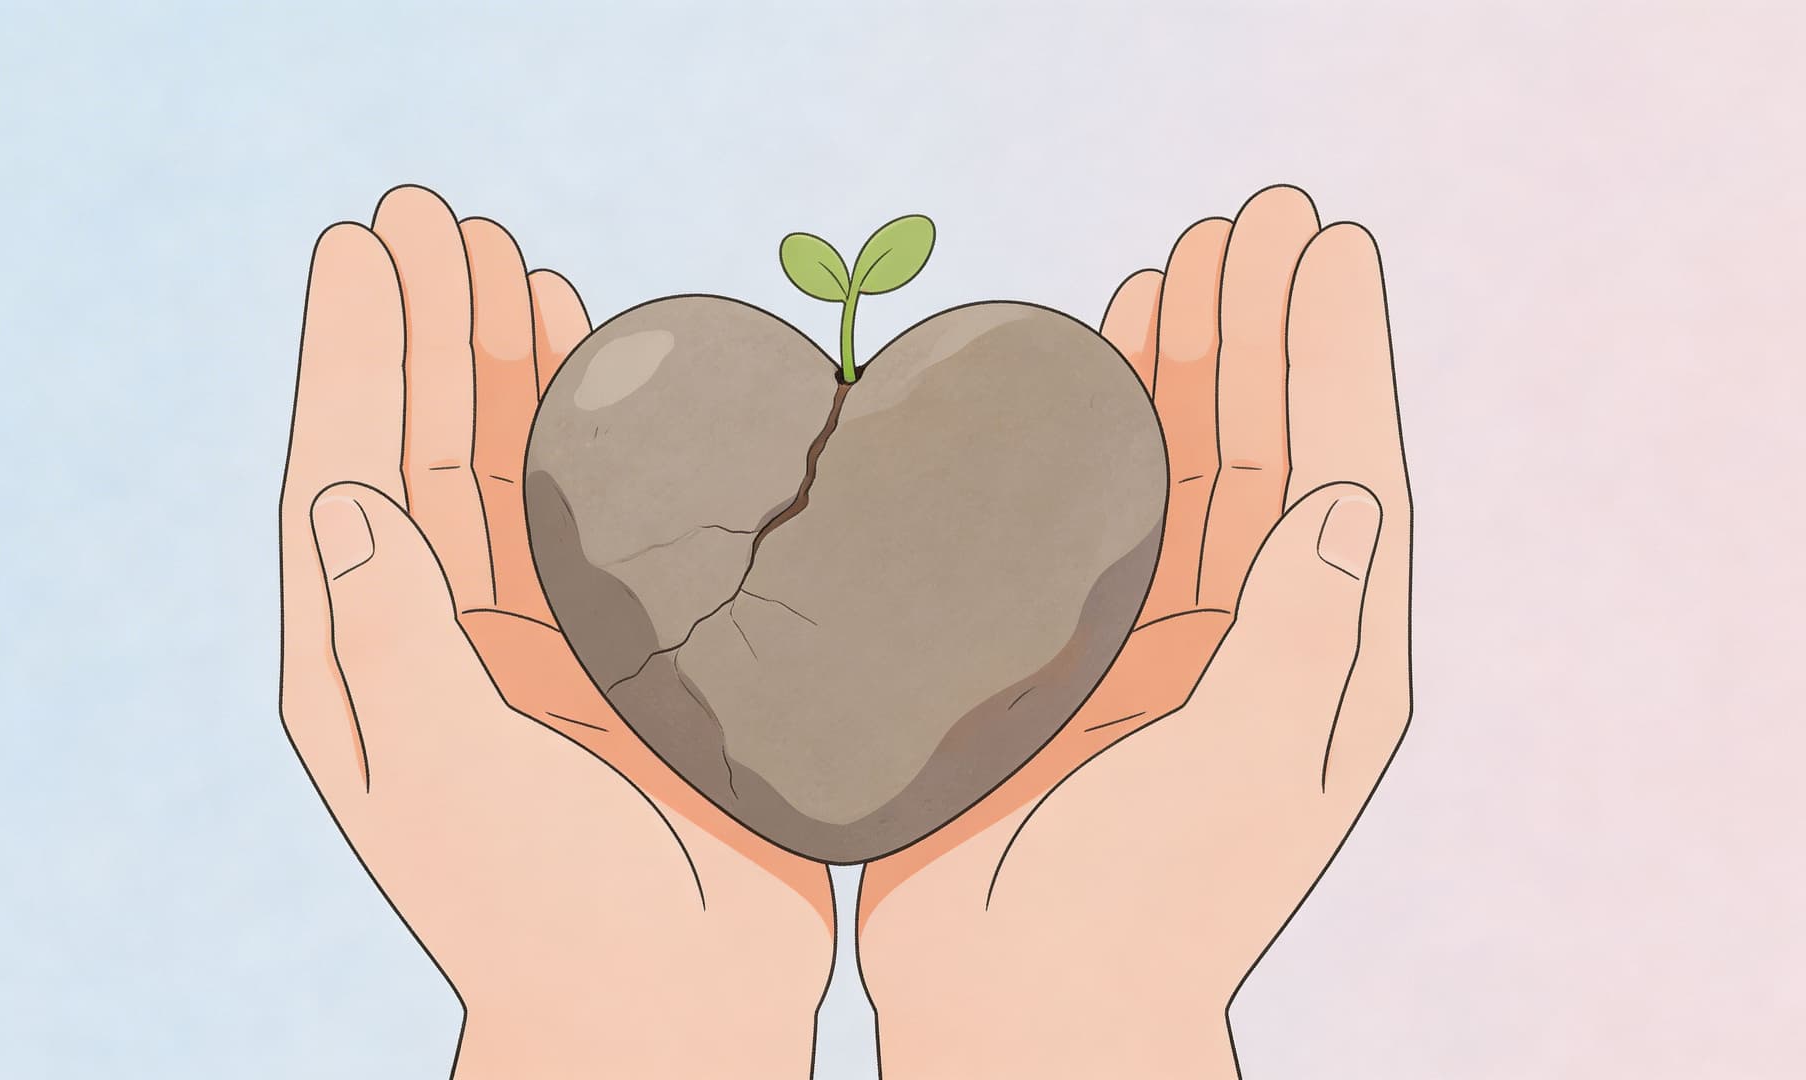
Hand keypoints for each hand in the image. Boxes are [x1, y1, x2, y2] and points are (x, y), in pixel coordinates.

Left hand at [279, 187, 833, 1077]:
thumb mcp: (443, 780)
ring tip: (509, 256)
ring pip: (510, 469)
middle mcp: (440, 638)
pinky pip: (599, 517)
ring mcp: (534, 642)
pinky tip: (601, 369)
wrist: (671, 1006)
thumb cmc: (544, 913)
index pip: (348, 478)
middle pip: (423, 449)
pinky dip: (596, 437)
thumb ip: (390, 639)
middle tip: (434, 213)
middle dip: (426, 328)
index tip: (364, 245)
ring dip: (506, 362)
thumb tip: (342, 496)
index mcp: (369, 666)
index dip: (355, 355)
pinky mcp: (624, 653)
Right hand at [855, 185, 1412, 1077]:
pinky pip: (1094, 520)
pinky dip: (1094, 441)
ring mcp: (1160, 644)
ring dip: (1183, 366)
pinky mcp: (1071, 655)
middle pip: (1266, 451)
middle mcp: (1253, 640)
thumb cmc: (1148, 912)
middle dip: (1263, 330)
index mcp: (1323, 666)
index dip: (1335, 355)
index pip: (1341, 476)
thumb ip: (1301, 639)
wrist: (1023, 1004)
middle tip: (1253, 216)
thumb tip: (1343, 496)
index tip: (1323, 245)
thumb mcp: (1251, 777)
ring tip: (1176, 261)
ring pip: (1180, 473)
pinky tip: (1085, 376)